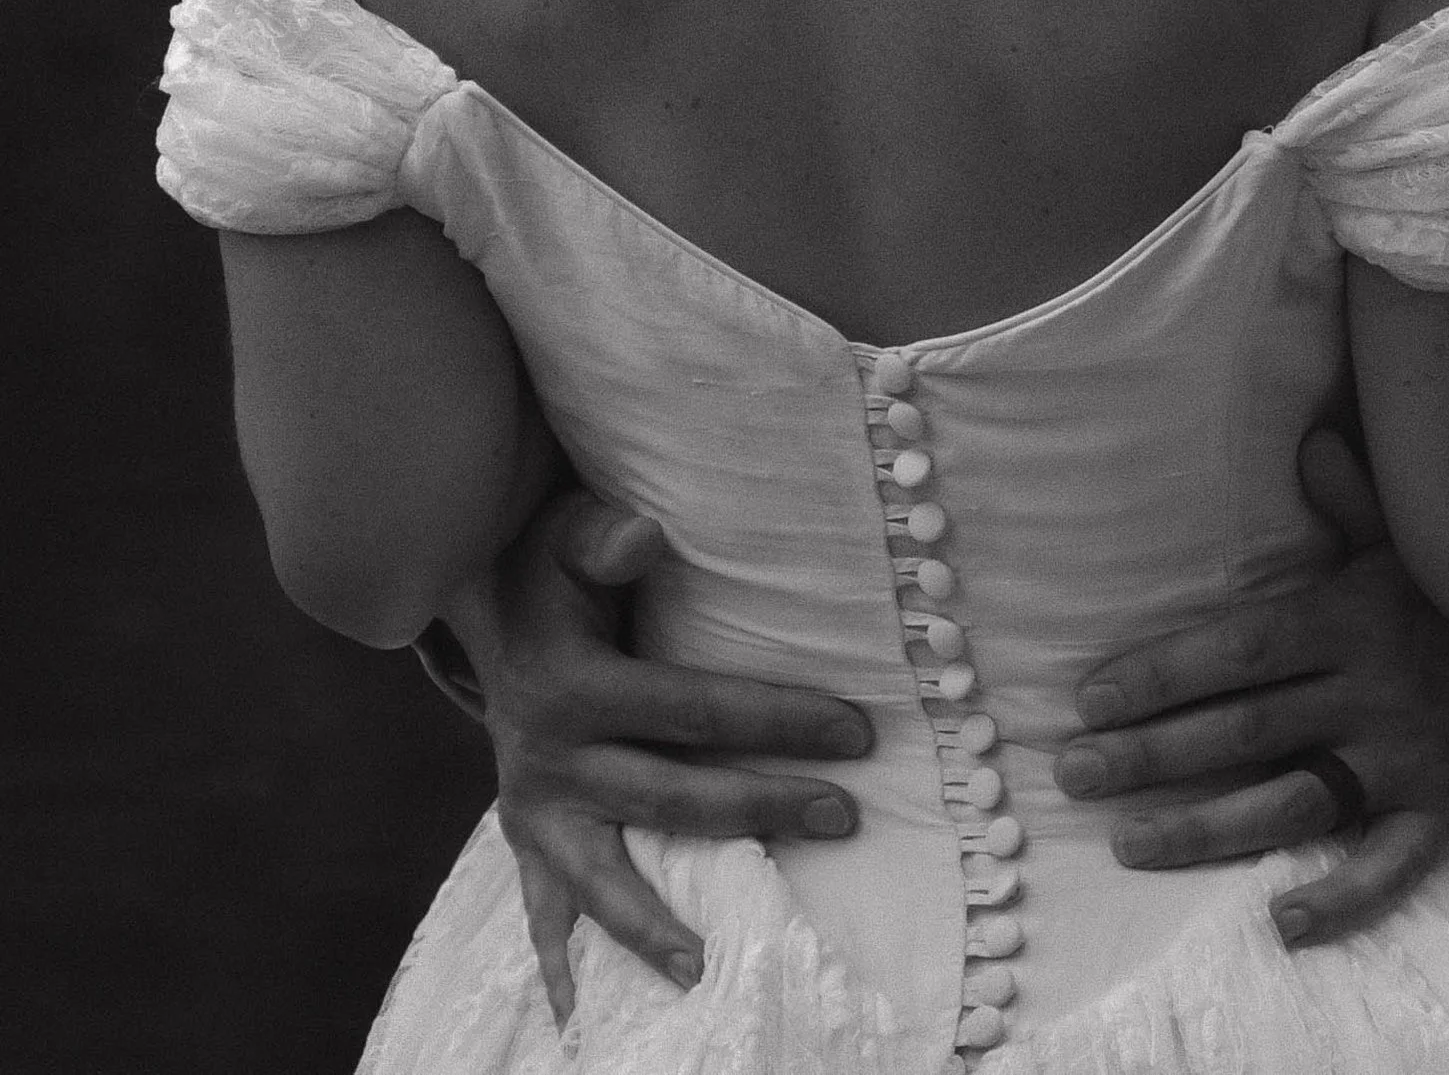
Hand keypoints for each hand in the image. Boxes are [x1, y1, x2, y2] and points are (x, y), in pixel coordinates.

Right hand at [445, 489, 873, 1021]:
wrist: (488, 615)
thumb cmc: (551, 572)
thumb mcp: (565, 537)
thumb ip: (601, 536)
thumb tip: (641, 536)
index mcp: (573, 687)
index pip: (693, 710)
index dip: (777, 719)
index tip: (857, 729)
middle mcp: (550, 759)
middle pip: (671, 798)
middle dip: (763, 809)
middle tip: (845, 815)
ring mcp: (535, 809)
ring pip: (603, 876)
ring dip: (654, 924)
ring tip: (706, 971)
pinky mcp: (527, 836)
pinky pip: (543, 907)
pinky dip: (564, 960)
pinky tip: (582, 1016)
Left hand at [1052, 429, 1448, 946]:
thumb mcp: (1406, 543)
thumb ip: (1351, 501)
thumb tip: (1309, 440)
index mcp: (1351, 621)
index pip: (1241, 650)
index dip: (1164, 674)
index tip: (1092, 698)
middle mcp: (1373, 692)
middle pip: (1247, 730)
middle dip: (1154, 754)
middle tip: (1074, 772)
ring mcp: (1407, 761)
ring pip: (1296, 801)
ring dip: (1208, 829)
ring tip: (1129, 842)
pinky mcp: (1441, 817)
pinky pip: (1389, 868)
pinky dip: (1340, 898)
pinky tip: (1281, 921)